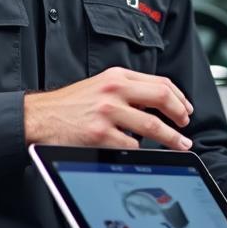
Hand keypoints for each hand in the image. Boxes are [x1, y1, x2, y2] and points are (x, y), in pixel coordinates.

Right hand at [25, 67, 193, 150]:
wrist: (40, 117)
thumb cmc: (70, 105)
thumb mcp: (100, 86)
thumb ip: (127, 90)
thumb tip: (160, 104)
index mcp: (117, 76)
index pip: (160, 82)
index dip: (179, 98)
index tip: (185, 110)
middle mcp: (114, 90)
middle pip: (162, 98)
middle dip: (180, 114)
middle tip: (185, 126)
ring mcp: (107, 112)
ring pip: (152, 125)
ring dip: (172, 138)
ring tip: (181, 144)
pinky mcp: (99, 134)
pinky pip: (131, 145)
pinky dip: (140, 149)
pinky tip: (142, 151)